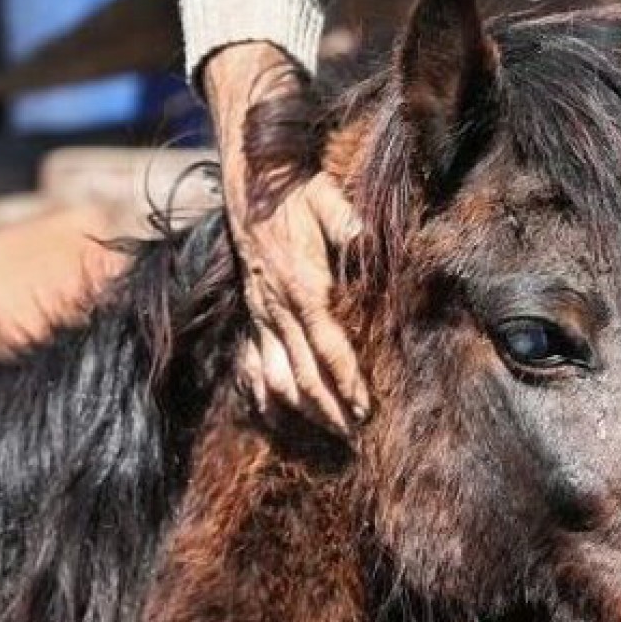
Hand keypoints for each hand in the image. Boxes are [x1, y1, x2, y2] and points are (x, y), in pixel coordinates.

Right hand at [226, 171, 367, 435]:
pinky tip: (278, 416)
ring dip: (303, 409)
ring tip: (330, 430)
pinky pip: (254, 365)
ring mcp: (261, 316)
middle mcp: (277, 308)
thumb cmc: (298, 194)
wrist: (252, 186)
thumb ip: (348, 225)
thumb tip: (369, 240)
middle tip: (356, 435)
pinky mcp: (251, 316)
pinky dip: (265, 396)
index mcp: (302, 285)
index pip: (327, 344)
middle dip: (330, 407)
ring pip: (278, 376)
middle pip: (304, 372)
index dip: (346, 379)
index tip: (364, 407)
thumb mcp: (327, 200)